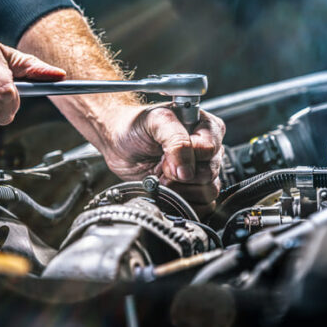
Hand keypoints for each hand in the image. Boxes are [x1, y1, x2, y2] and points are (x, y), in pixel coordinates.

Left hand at [100, 105, 225, 216]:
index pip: (209, 149)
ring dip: (181, 190)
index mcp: (205, 127)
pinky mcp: (191, 190)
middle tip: (161, 166)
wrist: (118, 142)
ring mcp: (199, 171)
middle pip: (209, 173)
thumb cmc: (135, 125)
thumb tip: (187, 171)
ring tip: (163, 178)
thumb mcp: (156, 121)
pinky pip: (203, 205)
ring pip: (208, 191)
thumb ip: (176, 140)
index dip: (187, 157)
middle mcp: (206, 150)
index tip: (165, 155)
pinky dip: (183, 202)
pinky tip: (168, 190)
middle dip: (180, 175)